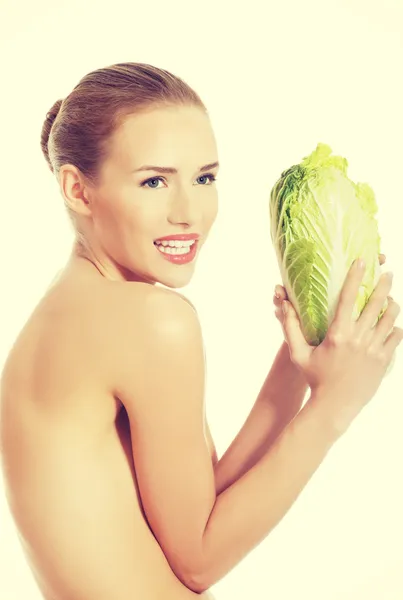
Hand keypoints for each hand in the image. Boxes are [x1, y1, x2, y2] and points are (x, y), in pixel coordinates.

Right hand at [281, 257, 401, 433]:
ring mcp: (374, 350)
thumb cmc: (315, 378)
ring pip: (390, 319)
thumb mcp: (299, 353)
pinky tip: (392, 324)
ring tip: (391, 298)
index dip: (355, 277)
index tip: (362, 261)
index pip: (348, 298)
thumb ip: (290, 327)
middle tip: (387, 273)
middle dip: (383, 285)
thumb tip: (283, 304)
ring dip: (392, 305)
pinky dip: (395, 327)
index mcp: (338, 334)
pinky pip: (396, 338)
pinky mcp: (383, 361)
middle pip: (376, 304)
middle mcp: (358, 339)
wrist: (334, 406)